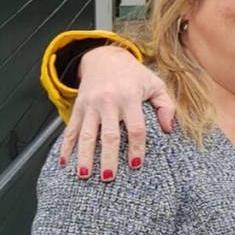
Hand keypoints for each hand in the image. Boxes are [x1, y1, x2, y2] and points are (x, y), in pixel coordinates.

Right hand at [60, 46, 175, 179]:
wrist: (104, 57)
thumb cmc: (134, 75)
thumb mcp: (155, 84)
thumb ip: (166, 106)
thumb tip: (169, 129)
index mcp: (130, 97)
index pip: (135, 128)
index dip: (136, 147)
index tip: (136, 165)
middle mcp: (108, 102)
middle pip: (109, 135)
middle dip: (108, 158)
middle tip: (108, 177)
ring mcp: (90, 105)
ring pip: (87, 135)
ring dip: (85, 156)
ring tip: (84, 175)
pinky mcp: (78, 106)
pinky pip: (71, 129)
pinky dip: (66, 146)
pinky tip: (64, 162)